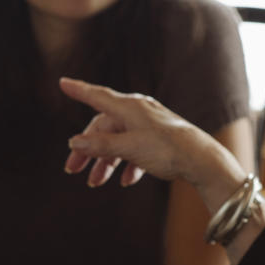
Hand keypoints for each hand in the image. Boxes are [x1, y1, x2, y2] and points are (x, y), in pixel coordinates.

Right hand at [60, 77, 219, 186]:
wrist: (202, 160)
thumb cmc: (166, 150)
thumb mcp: (128, 148)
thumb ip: (100, 145)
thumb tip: (74, 141)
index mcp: (129, 107)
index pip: (97, 96)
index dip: (78, 90)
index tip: (62, 82)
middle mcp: (138, 112)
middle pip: (104, 128)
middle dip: (87, 150)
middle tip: (72, 170)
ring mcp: (149, 125)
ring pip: (118, 141)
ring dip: (106, 162)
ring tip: (97, 182)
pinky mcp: (159, 139)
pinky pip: (135, 149)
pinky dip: (128, 164)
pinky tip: (128, 181)